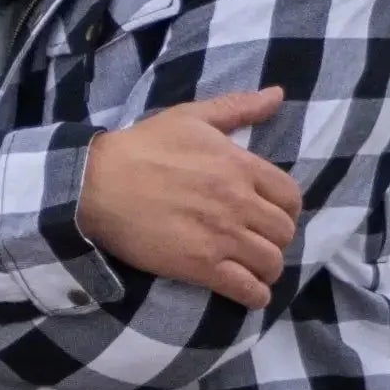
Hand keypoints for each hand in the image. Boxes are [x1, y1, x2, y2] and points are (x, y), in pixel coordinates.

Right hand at [78, 88, 302, 309]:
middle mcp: (238, 202)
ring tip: (253, 268)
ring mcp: (221, 237)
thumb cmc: (142, 147)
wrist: (98, 184)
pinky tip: (249, 292)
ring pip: (270, 263)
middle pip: (284, 232)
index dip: (287, 210)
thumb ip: (238, 107)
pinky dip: (255, 295)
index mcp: (240, 166)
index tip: (271, 215)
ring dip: (267, 269)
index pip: (290, 196)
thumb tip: (277, 94)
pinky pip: (247, 289)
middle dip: (275, 239)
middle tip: (257, 242)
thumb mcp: (191, 117)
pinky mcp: (201, 266)